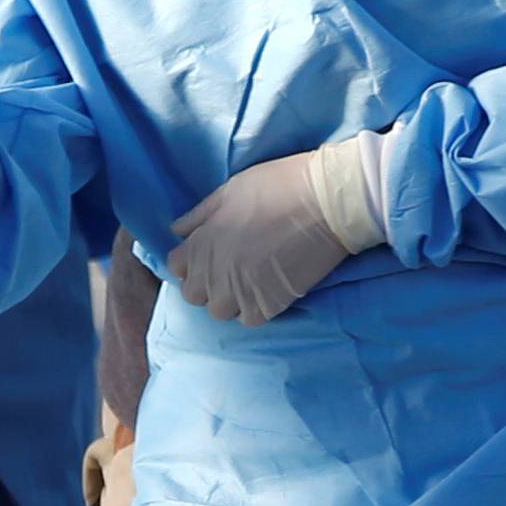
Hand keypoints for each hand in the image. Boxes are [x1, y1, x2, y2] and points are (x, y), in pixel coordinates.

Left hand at [168, 137, 385, 327]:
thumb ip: (200, 214)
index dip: (191, 262)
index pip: (177, 267)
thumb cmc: (278, 186)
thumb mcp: (230, 190)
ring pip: (220, 311)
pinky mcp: (269, 304)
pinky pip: (250, 319)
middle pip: (195, 295)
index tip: (209, 255)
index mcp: (202, 241)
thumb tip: (178, 231)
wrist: (327, 201)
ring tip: (250, 282)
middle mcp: (215, 270)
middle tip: (230, 270)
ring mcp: (241, 290)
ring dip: (231, 300)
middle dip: (207, 284)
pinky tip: (269, 291)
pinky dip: (256, 309)